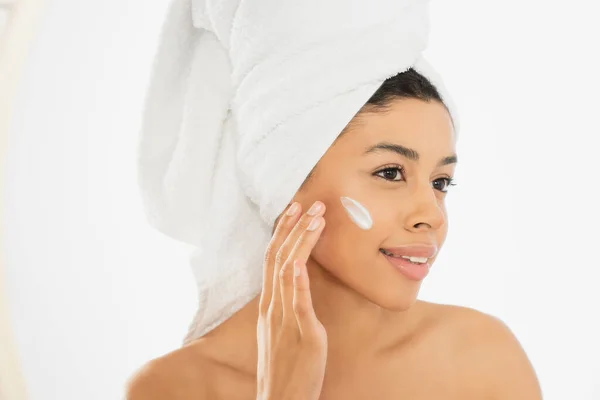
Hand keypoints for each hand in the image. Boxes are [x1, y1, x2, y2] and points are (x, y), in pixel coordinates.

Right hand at [256, 201, 327, 399]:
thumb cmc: (285, 367)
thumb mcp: (283, 331)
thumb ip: (287, 306)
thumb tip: (296, 283)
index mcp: (270, 305)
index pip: (273, 259)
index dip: (283, 232)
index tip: (294, 210)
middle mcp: (273, 307)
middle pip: (278, 257)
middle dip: (294, 228)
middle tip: (310, 203)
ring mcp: (285, 320)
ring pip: (288, 272)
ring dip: (301, 242)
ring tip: (316, 219)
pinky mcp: (302, 335)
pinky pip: (297, 304)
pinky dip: (297, 281)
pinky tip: (301, 262)